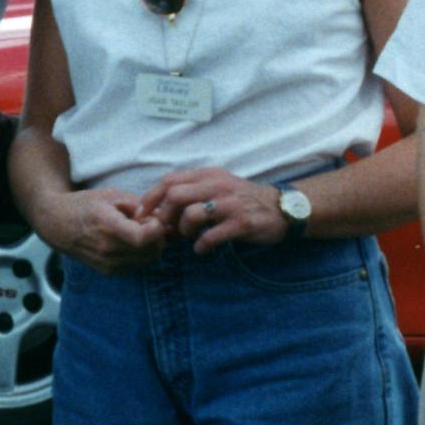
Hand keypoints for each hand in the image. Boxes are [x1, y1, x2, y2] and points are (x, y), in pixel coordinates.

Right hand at [40, 187, 165, 273]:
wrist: (57, 224)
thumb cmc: (84, 205)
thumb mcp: (111, 195)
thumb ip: (138, 205)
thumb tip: (160, 215)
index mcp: (106, 226)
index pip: (143, 237)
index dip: (157, 228)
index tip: (154, 218)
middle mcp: (106, 249)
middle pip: (151, 251)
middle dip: (159, 236)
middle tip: (150, 222)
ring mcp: (107, 263)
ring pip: (148, 260)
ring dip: (152, 246)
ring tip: (140, 230)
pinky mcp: (108, 271)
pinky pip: (137, 265)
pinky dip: (143, 253)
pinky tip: (132, 241)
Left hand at [138, 167, 281, 253]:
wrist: (281, 208)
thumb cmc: (242, 200)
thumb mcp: (218, 186)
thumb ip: (192, 192)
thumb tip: (160, 208)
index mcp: (208, 175)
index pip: (169, 180)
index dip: (150, 197)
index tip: (143, 215)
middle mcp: (218, 185)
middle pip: (175, 195)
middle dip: (163, 215)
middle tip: (166, 230)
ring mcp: (230, 204)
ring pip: (191, 214)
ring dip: (183, 231)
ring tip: (189, 238)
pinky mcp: (241, 223)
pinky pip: (211, 236)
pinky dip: (201, 246)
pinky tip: (203, 249)